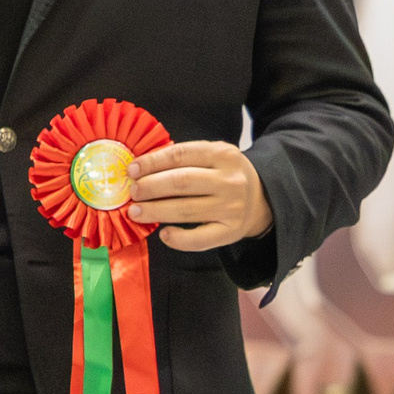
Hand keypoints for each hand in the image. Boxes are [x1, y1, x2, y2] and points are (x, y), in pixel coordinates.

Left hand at [127, 140, 271, 251]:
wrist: (262, 198)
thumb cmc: (225, 175)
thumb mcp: (213, 156)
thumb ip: (183, 158)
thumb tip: (140, 170)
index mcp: (222, 154)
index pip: (181, 155)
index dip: (152, 162)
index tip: (132, 170)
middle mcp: (229, 180)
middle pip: (181, 182)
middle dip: (151, 187)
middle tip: (133, 193)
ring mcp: (231, 207)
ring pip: (186, 210)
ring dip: (156, 211)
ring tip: (136, 213)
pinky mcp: (230, 231)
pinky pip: (200, 239)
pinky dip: (179, 239)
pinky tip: (164, 234)